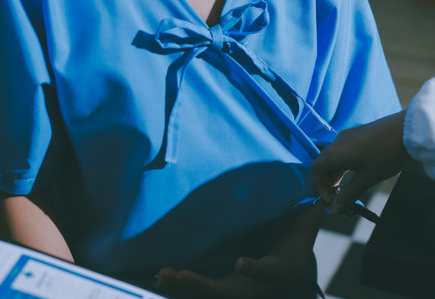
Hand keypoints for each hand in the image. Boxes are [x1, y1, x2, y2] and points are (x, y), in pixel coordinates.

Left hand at [156, 205, 321, 297]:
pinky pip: (203, 286)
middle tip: (178, 275)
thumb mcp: (304, 217)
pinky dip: (183, 283)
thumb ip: (305, 206)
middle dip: (202, 286)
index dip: (255, 269)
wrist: (289, 246)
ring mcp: (241, 284)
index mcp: (282, 267)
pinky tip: (162, 276)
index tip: (241, 262)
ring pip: (212, 293)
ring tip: (161, 277)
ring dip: (186, 287)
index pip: (270, 271)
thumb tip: (312, 186)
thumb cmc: (296, 229)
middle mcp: (259, 283)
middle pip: (231, 292)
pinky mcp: (226, 280)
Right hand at [311, 111, 409, 212]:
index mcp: (334, 154)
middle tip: (336, 195)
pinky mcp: (356, 133)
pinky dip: (342, 162)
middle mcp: (336, 143)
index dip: (319, 187)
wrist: (407, 130)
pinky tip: (355, 169)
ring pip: (332, 156)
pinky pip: (342, 149)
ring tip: (345, 185)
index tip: (330, 199)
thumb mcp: (366, 179)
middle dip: (326, 181)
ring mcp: (346, 136)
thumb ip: (348, 195)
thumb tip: (335, 209)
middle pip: (322, 163)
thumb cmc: (385, 156)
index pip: (315, 171)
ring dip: (335, 172)